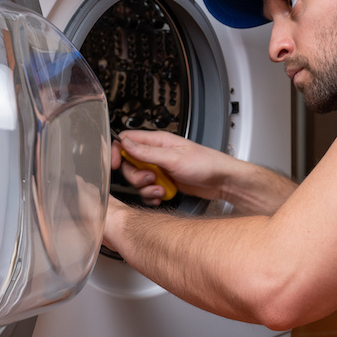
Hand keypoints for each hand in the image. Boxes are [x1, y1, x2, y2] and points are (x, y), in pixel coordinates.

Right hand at [111, 129, 231, 205]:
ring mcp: (161, 168)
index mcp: (158, 141)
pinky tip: (162, 196)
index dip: (116, 151)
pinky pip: (148, 190)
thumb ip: (147, 152)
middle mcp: (157, 153)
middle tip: (151, 178)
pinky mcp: (165, 182)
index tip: (114, 164)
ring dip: (146, 188)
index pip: (126, 140)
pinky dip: (152, 196)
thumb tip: (125, 143)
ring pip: (138, 180)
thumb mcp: (174, 157)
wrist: (223, 181)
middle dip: (136, 176)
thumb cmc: (206, 163)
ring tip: (161, 189)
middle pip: (129, 164)